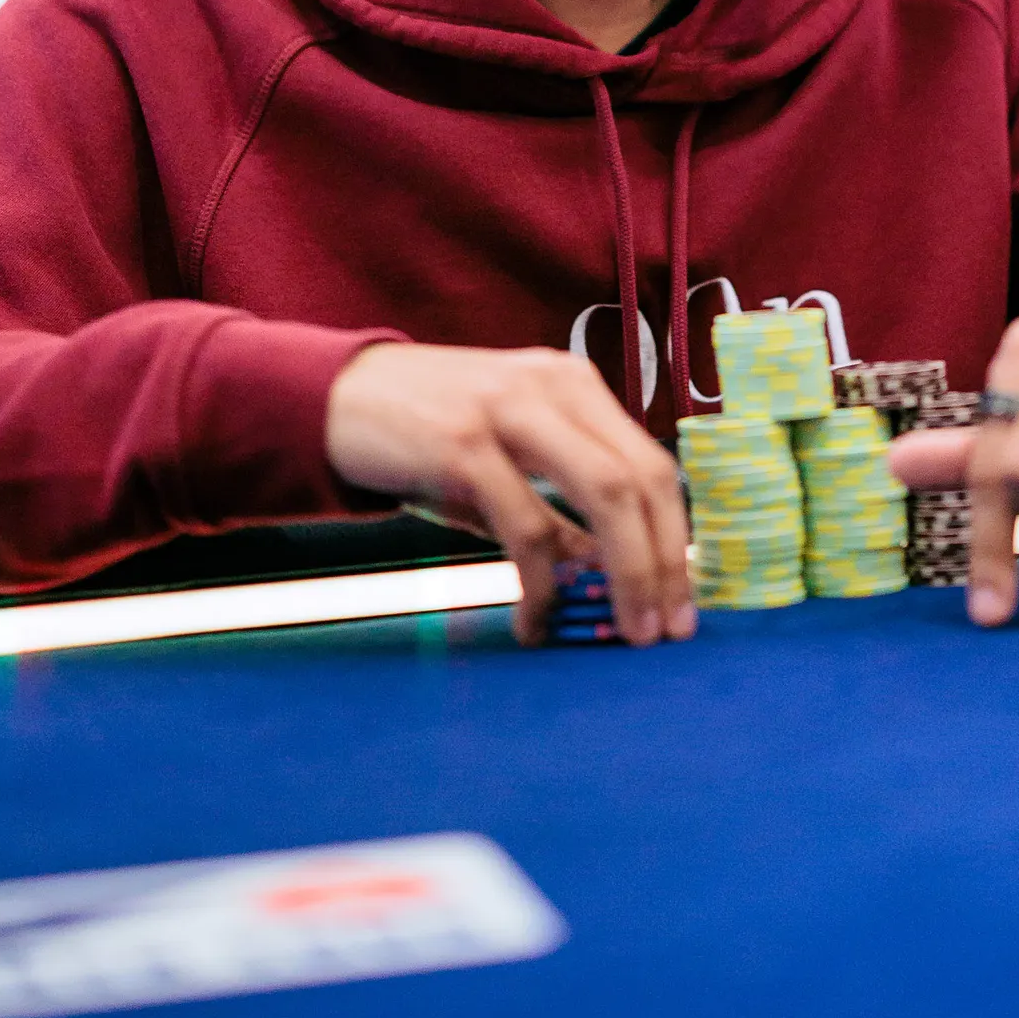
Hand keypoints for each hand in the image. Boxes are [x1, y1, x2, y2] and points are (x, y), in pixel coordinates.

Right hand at [325, 341, 695, 649]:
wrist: (334, 396)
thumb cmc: (425, 433)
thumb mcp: (505, 458)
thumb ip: (557, 504)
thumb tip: (609, 570)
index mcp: (572, 385)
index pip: (653, 463)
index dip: (677, 538)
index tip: (684, 601)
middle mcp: (552, 387)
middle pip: (643, 479)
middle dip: (664, 563)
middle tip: (665, 631)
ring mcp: (509, 410)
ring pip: (605, 494)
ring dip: (627, 574)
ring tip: (624, 632)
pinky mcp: (463, 445)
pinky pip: (527, 528)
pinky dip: (541, 586)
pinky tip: (533, 622)